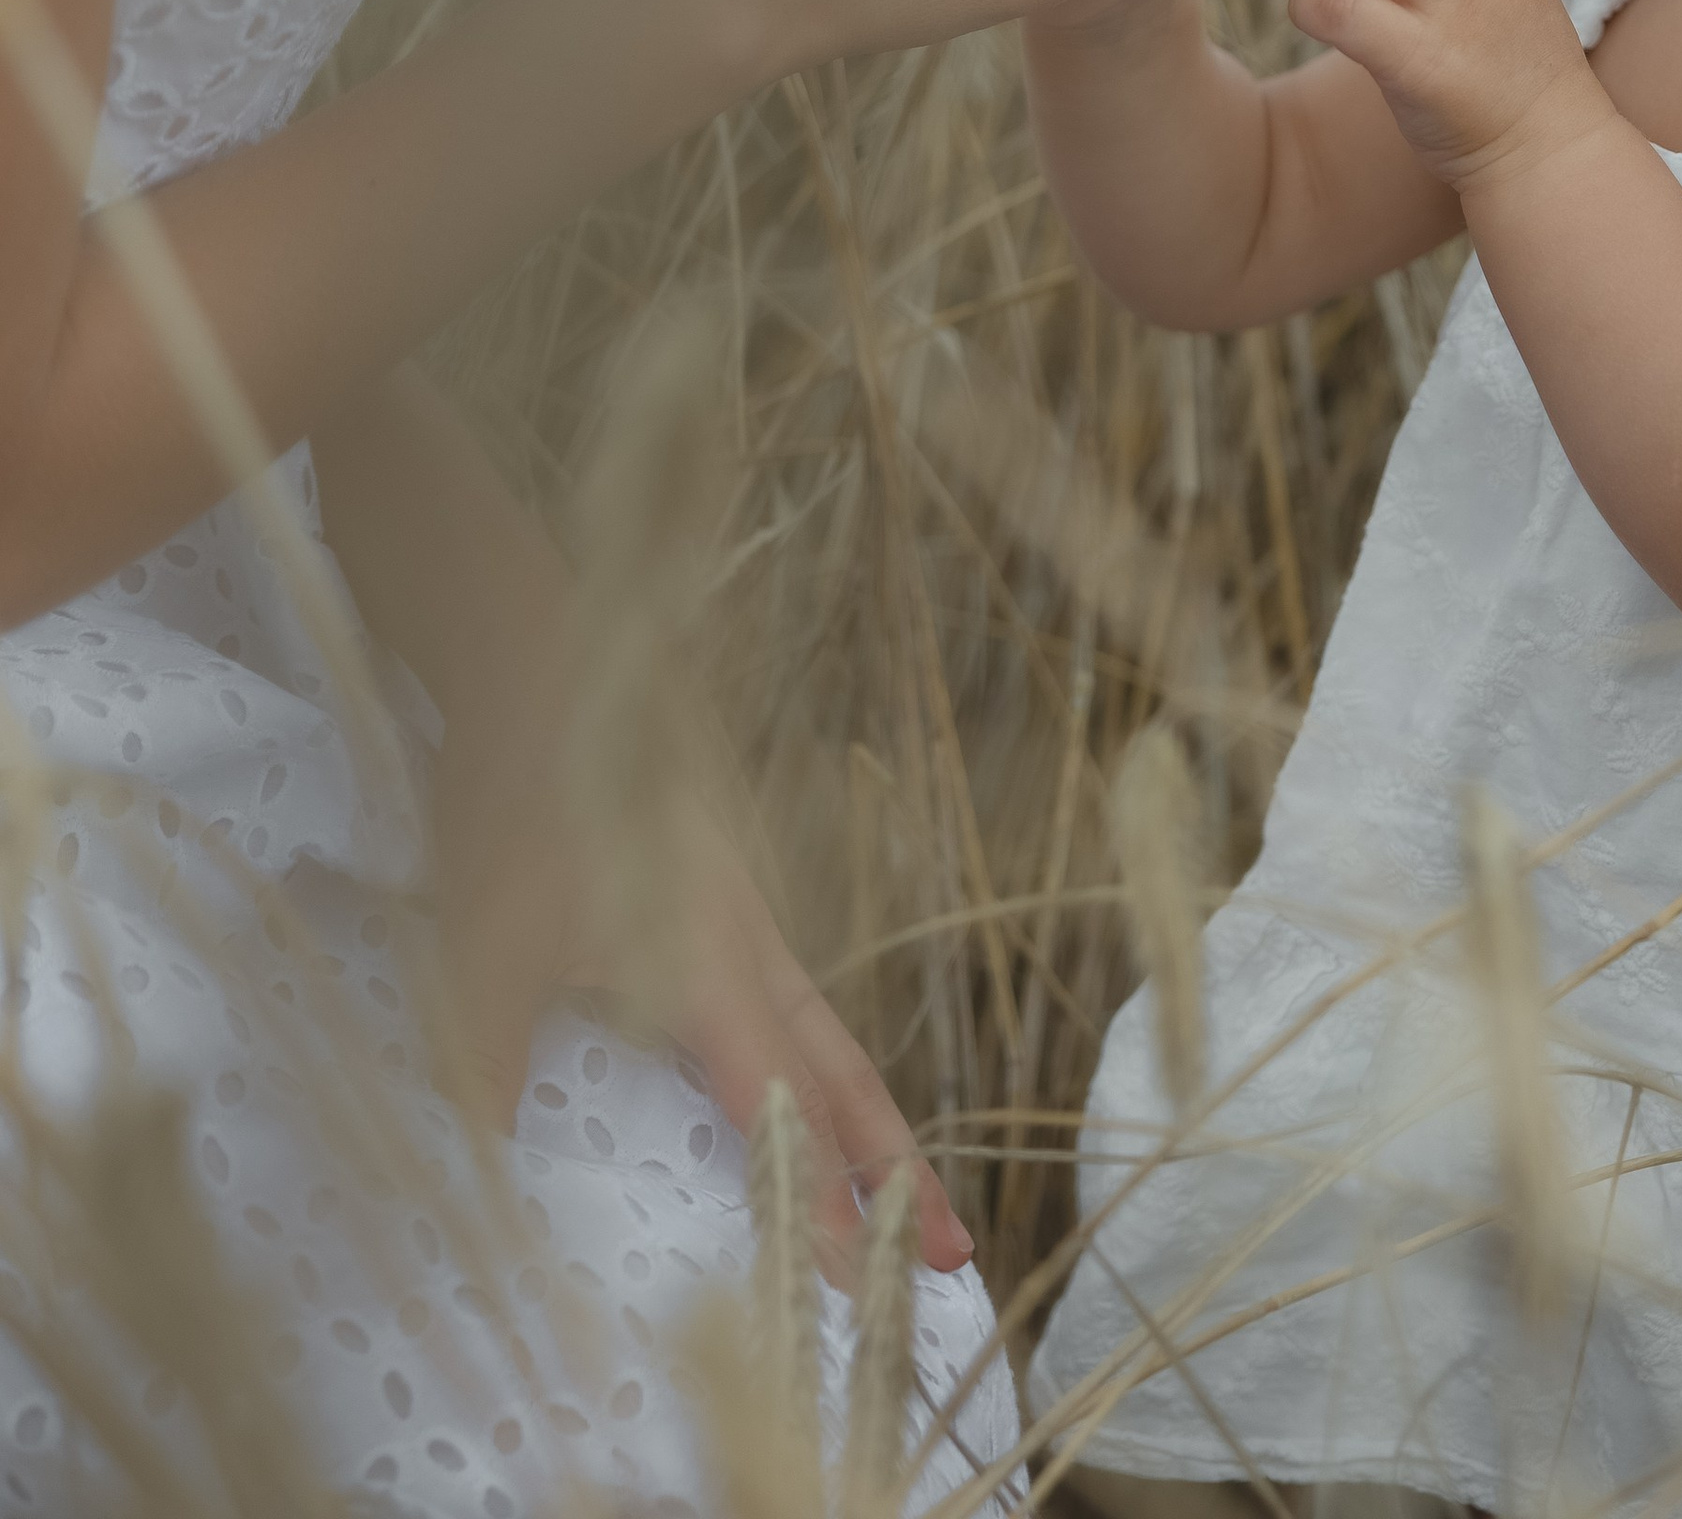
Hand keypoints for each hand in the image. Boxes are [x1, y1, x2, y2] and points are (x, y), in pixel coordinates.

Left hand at [434, 715, 973, 1277]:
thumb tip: (479, 1178)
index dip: (819, 1196)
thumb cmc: (520, 804)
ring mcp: (738, 910)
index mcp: (707, 966)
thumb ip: (487, 1068)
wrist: (544, 661)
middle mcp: (744, 944)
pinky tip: (794, 1070)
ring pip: (821, 1031)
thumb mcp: (482, 948)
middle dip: (891, 1167)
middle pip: (836, 1073)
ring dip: (864, 1115)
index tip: (865, 1276)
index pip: (778, 1108)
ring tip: (901, 1185)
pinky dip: (816, 1057)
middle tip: (947, 1252)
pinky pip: (787, 994)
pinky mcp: (715, 888)